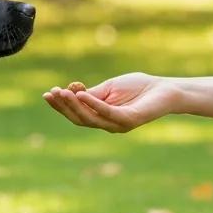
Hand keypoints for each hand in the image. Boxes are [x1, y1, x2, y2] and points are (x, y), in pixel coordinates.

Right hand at [42, 73, 181, 132]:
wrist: (165, 89)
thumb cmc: (139, 87)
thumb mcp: (110, 88)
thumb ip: (92, 93)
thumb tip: (71, 92)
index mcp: (102, 117)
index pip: (77, 114)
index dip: (61, 106)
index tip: (47, 94)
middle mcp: (108, 124)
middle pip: (80, 119)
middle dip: (64, 107)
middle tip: (51, 93)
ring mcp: (118, 124)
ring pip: (90, 118)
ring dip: (74, 105)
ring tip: (62, 92)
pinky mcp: (129, 120)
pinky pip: (107, 112)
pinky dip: (93, 104)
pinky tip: (82, 94)